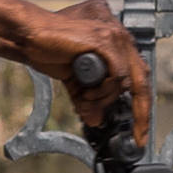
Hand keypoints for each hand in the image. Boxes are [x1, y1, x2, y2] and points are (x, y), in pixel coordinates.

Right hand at [38, 1, 145, 144]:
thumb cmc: (49, 49)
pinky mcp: (106, 39)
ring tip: (86, 97)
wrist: (30, 36)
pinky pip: (118, 75)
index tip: (140, 130)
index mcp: (116, 42)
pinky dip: (104, 90)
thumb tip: (96, 121)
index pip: (138, 75)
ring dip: (106, 98)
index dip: (141, 104)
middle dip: (141, 113)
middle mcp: (120, 36)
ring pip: (127, 80)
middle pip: (142, 79)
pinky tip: (87, 91)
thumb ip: (88, 100)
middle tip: (138, 137)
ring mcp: (115, 35)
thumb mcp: (75, 81)